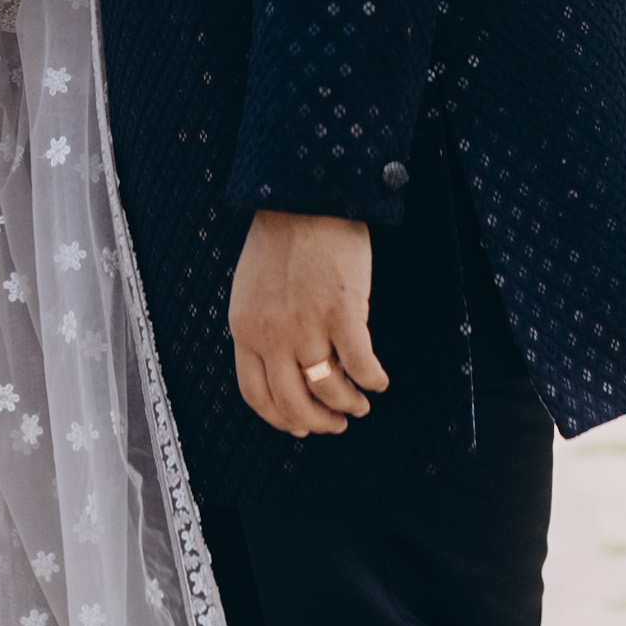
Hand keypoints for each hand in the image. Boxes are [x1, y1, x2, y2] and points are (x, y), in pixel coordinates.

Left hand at [231, 209, 384, 441]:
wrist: (305, 198)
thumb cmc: (281, 238)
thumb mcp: (251, 290)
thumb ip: (260, 328)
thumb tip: (285, 365)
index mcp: (246, 330)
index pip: (257, 395)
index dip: (281, 419)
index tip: (300, 427)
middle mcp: (273, 336)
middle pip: (293, 403)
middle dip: (318, 422)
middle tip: (337, 424)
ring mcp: (308, 326)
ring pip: (329, 389)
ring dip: (348, 404)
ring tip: (360, 404)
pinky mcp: (343, 313)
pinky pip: (362, 364)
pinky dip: (373, 380)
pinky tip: (380, 381)